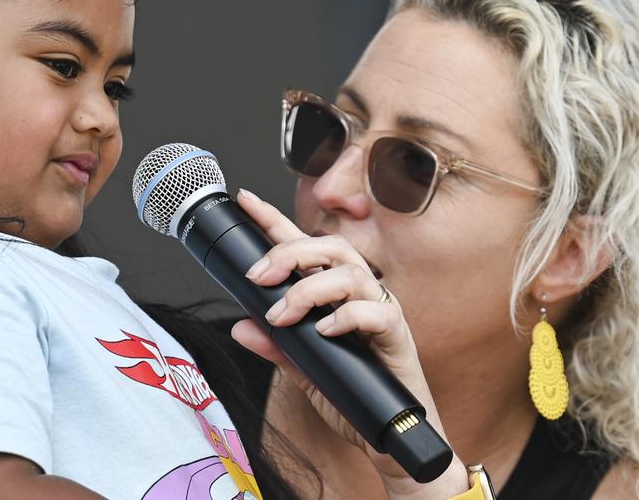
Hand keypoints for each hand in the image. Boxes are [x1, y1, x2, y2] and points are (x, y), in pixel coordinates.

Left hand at [230, 190, 468, 497]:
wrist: (390, 437)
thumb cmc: (353, 396)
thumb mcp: (304, 371)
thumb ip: (276, 347)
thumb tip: (240, 327)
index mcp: (336, 294)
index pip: (306, 247)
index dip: (276, 221)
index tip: (246, 201)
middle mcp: (360, 294)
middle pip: (331, 246)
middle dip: (289, 252)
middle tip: (257, 276)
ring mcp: (381, 312)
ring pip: (352, 273)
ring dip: (310, 288)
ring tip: (283, 314)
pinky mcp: (398, 338)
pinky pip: (376, 314)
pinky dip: (346, 317)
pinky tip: (323, 330)